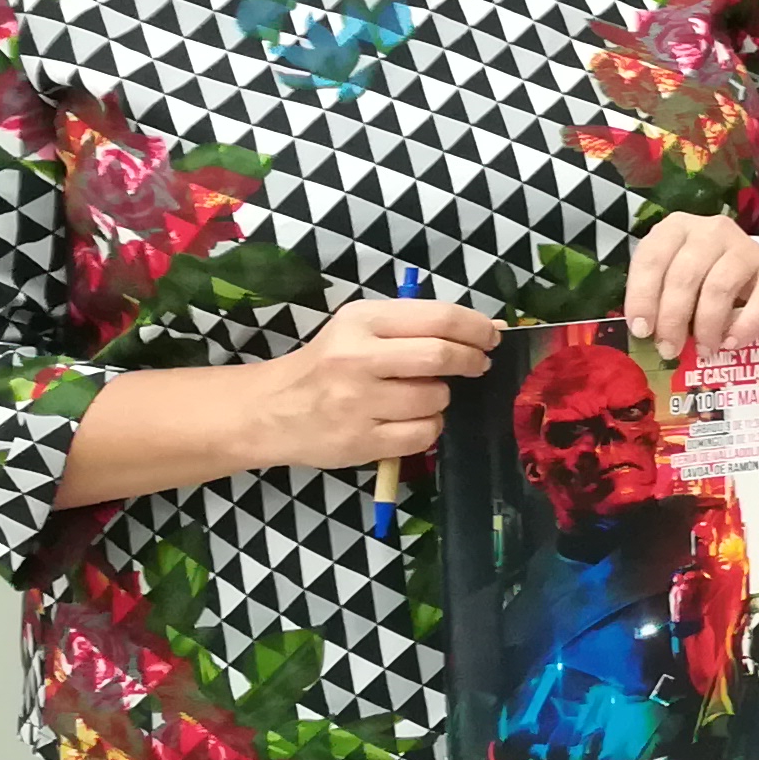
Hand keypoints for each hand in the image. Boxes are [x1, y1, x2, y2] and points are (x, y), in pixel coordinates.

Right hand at [250, 295, 501, 471]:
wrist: (268, 411)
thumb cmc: (327, 365)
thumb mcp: (361, 329)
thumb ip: (418, 325)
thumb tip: (489, 328)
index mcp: (361, 321)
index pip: (438, 317)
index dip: (476, 328)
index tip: (490, 338)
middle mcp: (356, 358)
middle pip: (441, 356)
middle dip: (471, 361)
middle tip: (477, 365)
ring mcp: (357, 403)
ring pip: (436, 399)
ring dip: (441, 398)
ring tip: (421, 395)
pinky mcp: (360, 442)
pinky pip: (424, 435)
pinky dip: (428, 428)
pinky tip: (409, 421)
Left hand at [623, 212, 758, 358]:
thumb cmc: (706, 278)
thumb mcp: (675, 279)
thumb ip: (659, 298)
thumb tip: (647, 335)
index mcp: (677, 228)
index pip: (651, 259)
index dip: (642, 297)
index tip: (641, 330)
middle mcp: (711, 231)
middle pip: (684, 275)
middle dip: (673, 318)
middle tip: (669, 349)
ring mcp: (745, 247)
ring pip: (718, 288)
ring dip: (706, 325)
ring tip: (703, 349)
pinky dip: (744, 326)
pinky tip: (731, 343)